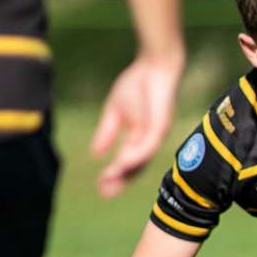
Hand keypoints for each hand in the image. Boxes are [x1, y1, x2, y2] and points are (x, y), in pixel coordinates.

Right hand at [91, 53, 183, 197]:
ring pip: (142, 159)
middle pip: (136, 166)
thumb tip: (95, 154)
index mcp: (140, 137)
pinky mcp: (161, 124)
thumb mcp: (115, 111)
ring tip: (109, 182)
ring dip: (125, 172)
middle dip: (120, 180)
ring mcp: (156, 133)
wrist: (154, 64)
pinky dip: (136, 155)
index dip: (115, 175)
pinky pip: (148, 144)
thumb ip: (107, 132)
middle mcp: (150, 139)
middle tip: (104, 193)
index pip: (128, 162)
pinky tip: (123, 163)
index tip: (99, 186)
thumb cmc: (138, 83)